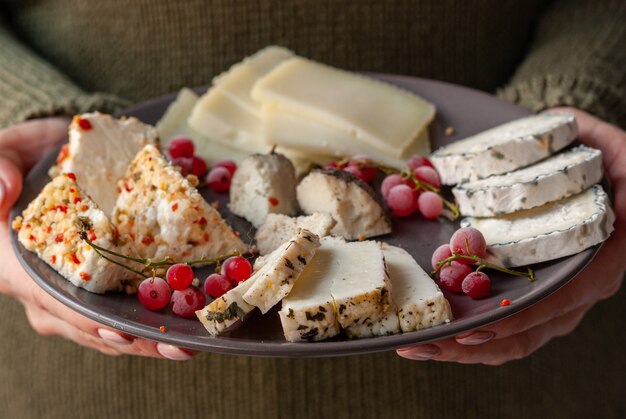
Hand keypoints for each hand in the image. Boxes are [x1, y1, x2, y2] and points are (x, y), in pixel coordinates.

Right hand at [0, 118, 194, 359]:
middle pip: (89, 326)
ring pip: (107, 328)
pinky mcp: (92, 289)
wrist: (42, 161)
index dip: (88, 320)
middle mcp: (41, 291)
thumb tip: (1, 190)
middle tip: (178, 348)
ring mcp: (67, 296)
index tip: (124, 332)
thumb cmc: (23, 159)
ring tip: (189, 345)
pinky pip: (119, 313)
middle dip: (134, 340)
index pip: (53, 301)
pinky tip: (182, 326)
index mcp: (16, 266)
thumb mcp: (6, 150)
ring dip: (148, 340)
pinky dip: (149, 322)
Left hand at [397, 108, 625, 364]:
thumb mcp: (610, 149)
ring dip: (463, 347)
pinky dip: (472, 336)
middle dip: (469, 343)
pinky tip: (437, 335)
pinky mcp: (545, 298)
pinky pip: (510, 329)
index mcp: (599, 258)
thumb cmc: (610, 162)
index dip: (515, 317)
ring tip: (417, 347)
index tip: (472, 327)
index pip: (556, 299)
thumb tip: (575, 162)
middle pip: (524, 332)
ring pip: (514, 340)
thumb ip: (594, 153)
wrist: (617, 176)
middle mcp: (582, 286)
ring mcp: (564, 298)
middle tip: (420, 345)